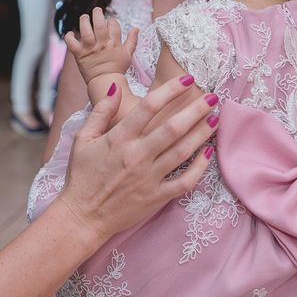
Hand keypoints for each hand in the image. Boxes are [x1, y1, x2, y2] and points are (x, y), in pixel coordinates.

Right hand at [57, 74, 216, 241]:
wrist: (82, 217)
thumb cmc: (81, 177)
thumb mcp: (82, 139)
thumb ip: (101, 111)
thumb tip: (116, 88)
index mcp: (118, 139)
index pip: (149, 106)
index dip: (171, 90)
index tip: (187, 79)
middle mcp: (136, 156)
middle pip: (173, 127)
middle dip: (196, 109)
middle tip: (212, 96)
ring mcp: (148, 178)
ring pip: (183, 152)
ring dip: (202, 133)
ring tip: (216, 119)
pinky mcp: (156, 198)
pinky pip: (184, 182)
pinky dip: (200, 168)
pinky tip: (208, 153)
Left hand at [65, 7, 136, 82]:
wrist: (106, 83)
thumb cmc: (117, 68)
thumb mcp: (128, 54)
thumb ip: (132, 41)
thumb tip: (136, 28)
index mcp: (114, 44)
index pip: (113, 25)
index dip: (111, 22)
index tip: (109, 24)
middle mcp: (102, 45)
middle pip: (99, 25)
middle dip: (97, 14)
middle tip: (96, 10)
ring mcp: (90, 50)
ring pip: (86, 32)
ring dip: (84, 22)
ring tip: (84, 17)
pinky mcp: (80, 55)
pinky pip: (72, 44)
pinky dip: (69, 37)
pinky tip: (70, 34)